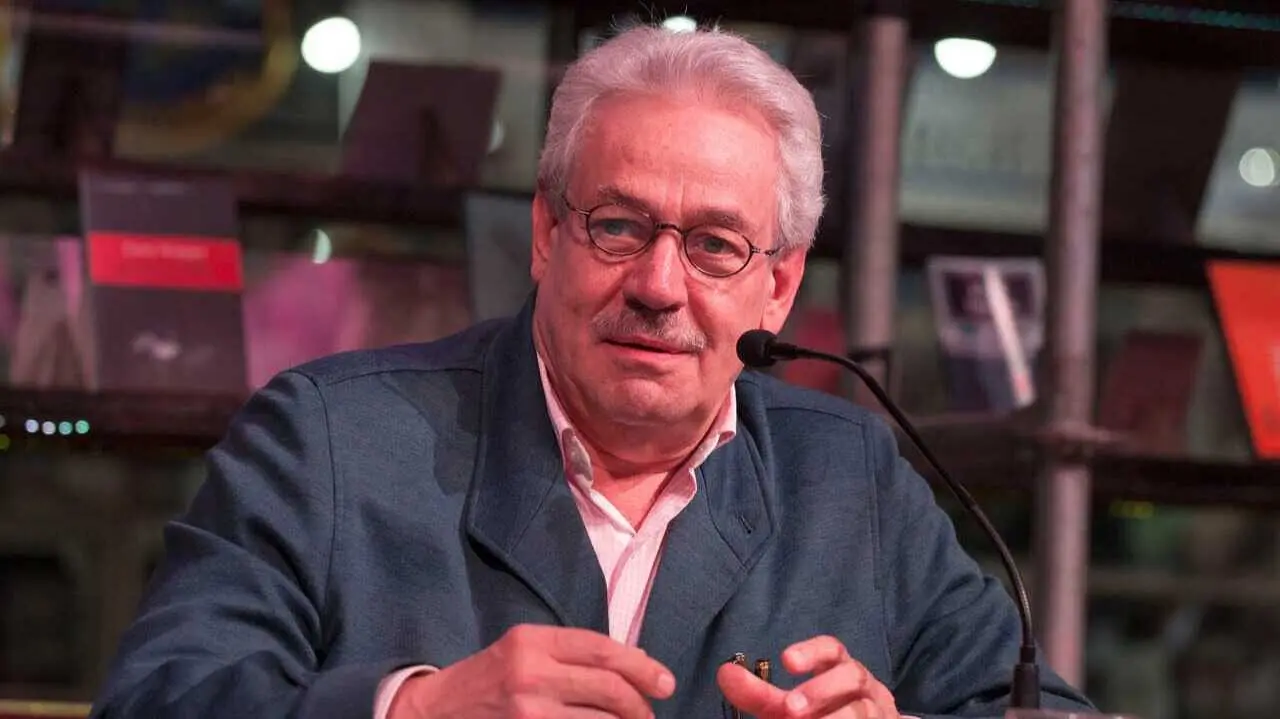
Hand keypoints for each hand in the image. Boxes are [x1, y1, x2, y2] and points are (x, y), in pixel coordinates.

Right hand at [390, 624, 675, 717]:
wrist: (433, 712)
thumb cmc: (488, 679)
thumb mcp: (524, 650)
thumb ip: (572, 654)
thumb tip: (635, 664)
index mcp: (533, 641)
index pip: (602, 649)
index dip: (641, 667)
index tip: (664, 682)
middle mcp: (531, 673)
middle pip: (608, 687)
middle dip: (639, 704)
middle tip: (650, 714)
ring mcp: (528, 711)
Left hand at [717, 636, 898, 718]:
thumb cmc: (822, 713)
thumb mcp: (788, 705)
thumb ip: (760, 693)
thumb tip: (725, 673)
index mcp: (839, 669)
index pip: (832, 649)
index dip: (811, 652)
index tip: (786, 661)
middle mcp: (864, 686)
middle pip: (852, 676)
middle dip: (820, 690)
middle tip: (790, 709)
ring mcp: (877, 711)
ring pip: (864, 710)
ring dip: (834, 718)